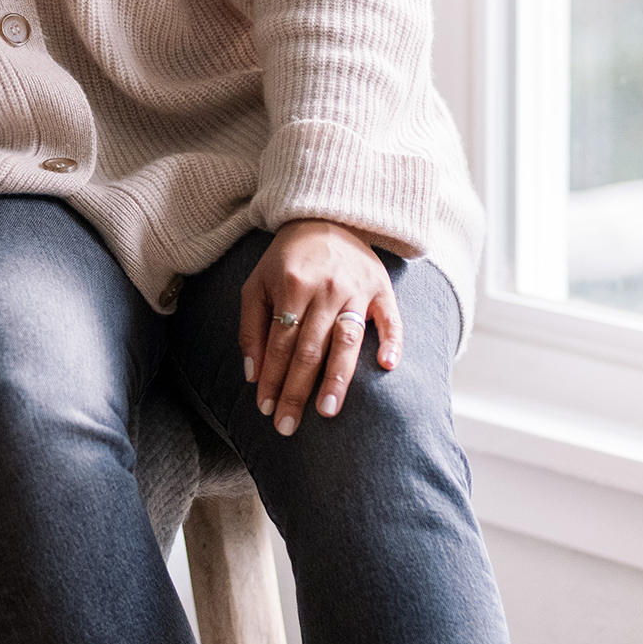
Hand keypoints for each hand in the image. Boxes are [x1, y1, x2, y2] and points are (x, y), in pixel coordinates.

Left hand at [238, 219, 400, 436]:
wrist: (326, 217)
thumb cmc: (286, 259)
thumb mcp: (256, 285)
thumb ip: (251, 328)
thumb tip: (253, 374)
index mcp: (292, 287)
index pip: (280, 343)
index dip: (272, 378)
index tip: (265, 409)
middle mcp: (326, 289)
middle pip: (310, 349)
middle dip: (297, 390)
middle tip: (288, 426)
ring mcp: (357, 289)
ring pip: (347, 340)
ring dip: (337, 377)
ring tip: (328, 410)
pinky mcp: (382, 289)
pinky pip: (391, 319)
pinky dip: (391, 342)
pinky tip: (386, 367)